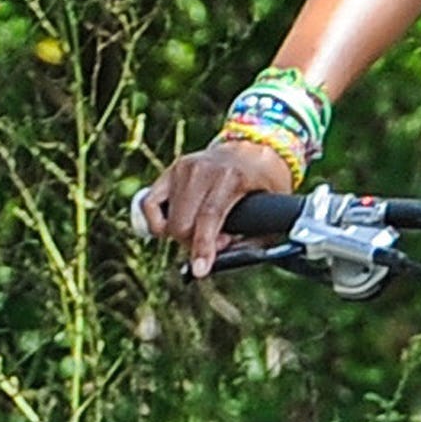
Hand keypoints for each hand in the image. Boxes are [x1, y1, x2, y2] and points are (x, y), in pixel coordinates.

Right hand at [138, 137, 301, 279]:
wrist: (252, 150)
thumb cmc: (264, 184)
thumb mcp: (271, 210)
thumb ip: (250, 239)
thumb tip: (222, 259)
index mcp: (231, 176)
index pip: (209, 217)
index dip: (203, 247)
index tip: (199, 270)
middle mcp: (203, 170)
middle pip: (183, 224)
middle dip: (195, 244)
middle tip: (217, 243)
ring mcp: (183, 168)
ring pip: (168, 221)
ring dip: (182, 235)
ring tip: (202, 230)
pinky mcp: (171, 170)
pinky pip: (149, 204)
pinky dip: (157, 222)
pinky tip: (172, 227)